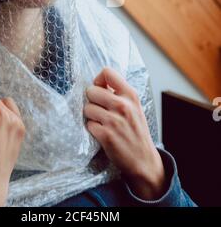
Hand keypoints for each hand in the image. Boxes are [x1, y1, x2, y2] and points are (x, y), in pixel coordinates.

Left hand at [84, 67, 166, 199]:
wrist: (144, 160)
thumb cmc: (136, 131)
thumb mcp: (134, 106)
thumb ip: (119, 93)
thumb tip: (98, 82)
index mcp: (131, 95)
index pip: (107, 72)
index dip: (98, 80)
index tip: (101, 89)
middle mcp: (123, 105)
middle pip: (91, 90)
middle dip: (92, 100)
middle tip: (100, 110)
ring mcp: (114, 121)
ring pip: (87, 108)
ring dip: (91, 116)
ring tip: (102, 122)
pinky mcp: (106, 135)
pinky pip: (88, 124)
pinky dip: (93, 129)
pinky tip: (102, 133)